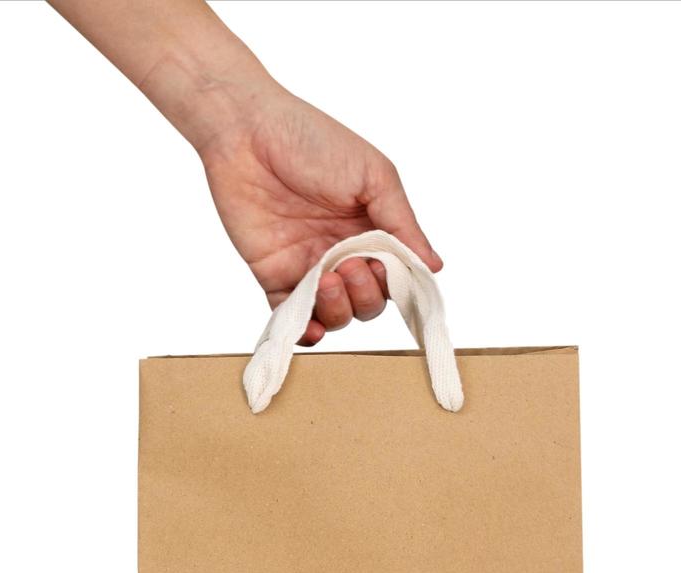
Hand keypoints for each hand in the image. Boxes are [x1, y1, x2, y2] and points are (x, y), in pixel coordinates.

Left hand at [198, 92, 442, 345]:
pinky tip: (311, 327)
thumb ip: (402, 224)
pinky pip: (293, 318)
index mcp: (371, 228)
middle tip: (350, 266)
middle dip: (366, 294)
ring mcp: (308, 267)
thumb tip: (433, 267)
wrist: (247, 132)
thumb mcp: (374, 176)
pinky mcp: (275, 276)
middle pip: (368, 302)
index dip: (395, 283)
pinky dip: (304, 331)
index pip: (395, 276)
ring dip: (339, 310)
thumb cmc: (312, 141)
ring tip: (328, 279)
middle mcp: (342, 252)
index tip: (386, 268)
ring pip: (335, 315)